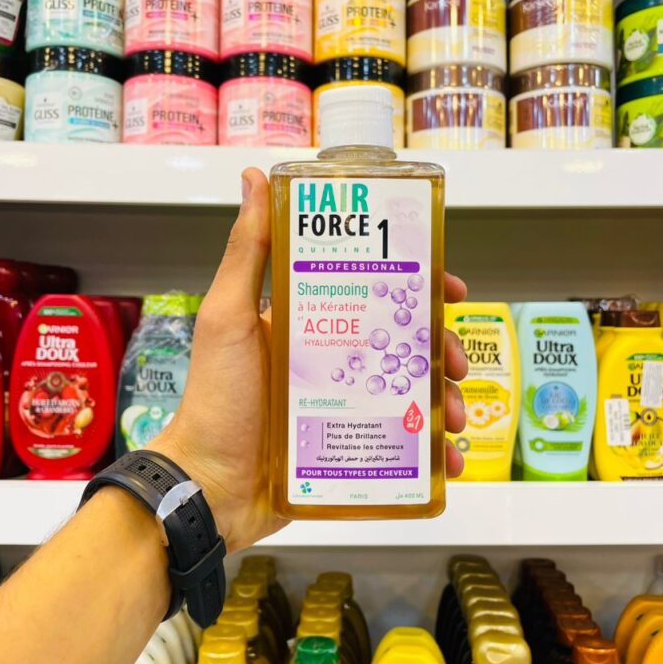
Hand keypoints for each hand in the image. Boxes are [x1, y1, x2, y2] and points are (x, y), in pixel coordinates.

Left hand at [151, 168, 468, 552]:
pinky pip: (403, 447)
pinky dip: (431, 454)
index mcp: (312, 322)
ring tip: (451, 419)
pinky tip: (446, 461)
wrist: (210, 485)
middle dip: (441, 349)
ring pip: (412, 394)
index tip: (449, 289)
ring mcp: (346, 406)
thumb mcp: (230, 316)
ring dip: (443, 401)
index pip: (377, 291)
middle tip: (452, 364)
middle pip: (406, 343)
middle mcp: (334, 359)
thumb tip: (254, 178)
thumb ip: (246, 251)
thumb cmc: (215, 397)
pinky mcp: (351, 448)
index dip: (419, 286)